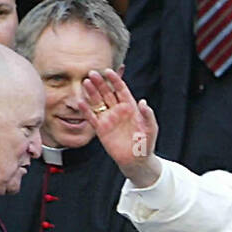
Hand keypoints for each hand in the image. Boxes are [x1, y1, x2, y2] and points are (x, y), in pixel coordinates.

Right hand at [82, 69, 162, 187]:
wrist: (137, 160)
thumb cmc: (146, 144)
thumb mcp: (151, 129)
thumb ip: (148, 115)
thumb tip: (143, 102)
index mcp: (130, 107)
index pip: (121, 90)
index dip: (115, 80)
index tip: (108, 71)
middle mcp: (117, 110)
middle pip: (107, 92)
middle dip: (100, 83)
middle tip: (92, 73)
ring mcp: (108, 118)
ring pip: (98, 102)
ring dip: (91, 92)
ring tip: (86, 83)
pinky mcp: (101, 129)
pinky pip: (92, 118)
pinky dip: (86, 111)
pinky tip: (81, 103)